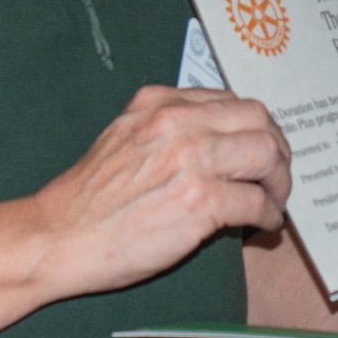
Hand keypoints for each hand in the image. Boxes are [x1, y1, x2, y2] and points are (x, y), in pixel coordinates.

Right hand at [32, 85, 290, 296]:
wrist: (58, 236)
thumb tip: (216, 141)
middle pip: (259, 120)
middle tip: (275, 175)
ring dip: (279, 181)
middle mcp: (177, 121)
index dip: (255, 128)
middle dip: (276, 148)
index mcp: (159, 102)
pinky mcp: (200, 201)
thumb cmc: (88, 198)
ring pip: (267, 154)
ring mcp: (191, 159)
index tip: (259, 149)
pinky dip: (268, 214)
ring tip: (273, 201)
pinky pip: (256, 202)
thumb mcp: (124, 135)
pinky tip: (262, 225)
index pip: (231, 101)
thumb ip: (167, 127)